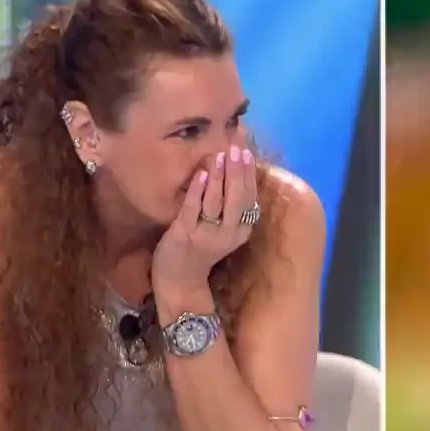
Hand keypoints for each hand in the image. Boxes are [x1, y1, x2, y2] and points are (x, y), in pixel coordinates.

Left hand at [152, 145, 258, 299]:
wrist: (179, 281)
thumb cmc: (200, 252)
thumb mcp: (223, 232)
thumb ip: (230, 210)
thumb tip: (234, 176)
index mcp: (241, 231)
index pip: (249, 199)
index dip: (249, 175)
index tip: (247, 153)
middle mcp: (229, 233)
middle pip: (237, 199)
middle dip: (238, 172)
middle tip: (237, 149)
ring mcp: (207, 235)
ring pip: (217, 202)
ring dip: (220, 177)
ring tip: (220, 155)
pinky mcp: (185, 234)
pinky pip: (194, 208)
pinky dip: (198, 190)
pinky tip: (201, 173)